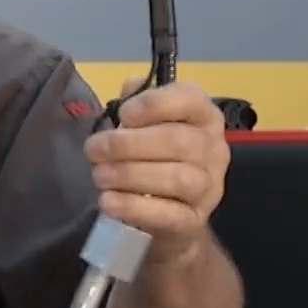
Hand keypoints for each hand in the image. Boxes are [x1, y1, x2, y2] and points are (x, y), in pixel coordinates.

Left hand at [83, 77, 230, 260]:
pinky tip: (108, 201)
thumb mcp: (145, 127)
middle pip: (178, 141)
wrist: (171, 220)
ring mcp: (209, 188)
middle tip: (94, 149)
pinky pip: (168, 214)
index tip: (124, 115)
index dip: (155, 105)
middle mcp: (214, 150)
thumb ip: (136, 102)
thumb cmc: (154, 160)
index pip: (191, 99)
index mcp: (204, 117)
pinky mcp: (193, 221)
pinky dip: (135, 207)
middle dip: (129, 144)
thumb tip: (130, 86)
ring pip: (177, 178)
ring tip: (99, 176)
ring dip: (130, 175)